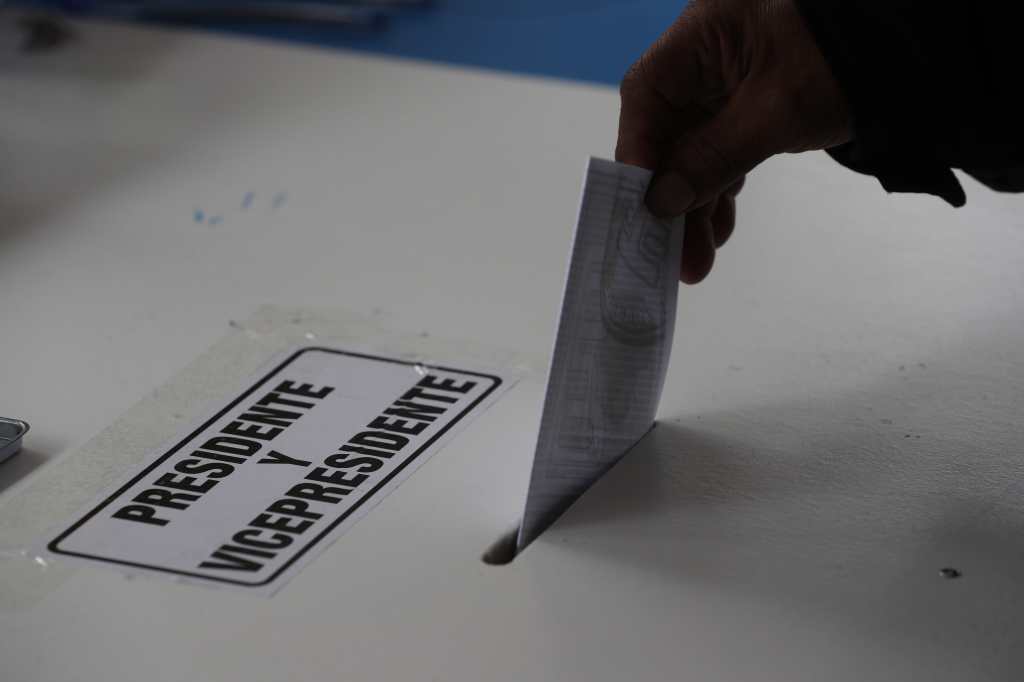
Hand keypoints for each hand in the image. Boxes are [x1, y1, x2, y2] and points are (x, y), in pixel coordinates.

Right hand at [616, 0, 851, 282]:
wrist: (915, 49)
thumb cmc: (845, 60)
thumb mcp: (777, 112)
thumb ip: (712, 158)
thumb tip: (660, 204)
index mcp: (704, 35)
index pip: (647, 94)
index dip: (638, 152)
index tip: (638, 206)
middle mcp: (707, 57)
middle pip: (668, 131)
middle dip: (670, 196)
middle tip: (667, 253)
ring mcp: (728, 82)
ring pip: (694, 149)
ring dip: (694, 204)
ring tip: (694, 259)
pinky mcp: (750, 104)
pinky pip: (722, 150)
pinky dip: (719, 189)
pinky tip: (716, 230)